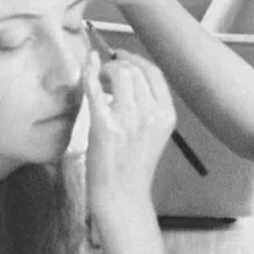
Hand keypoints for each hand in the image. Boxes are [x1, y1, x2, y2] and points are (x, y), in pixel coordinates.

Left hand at [84, 49, 176, 215]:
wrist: (122, 195)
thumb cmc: (134, 165)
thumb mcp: (154, 134)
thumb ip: (149, 106)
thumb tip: (129, 72)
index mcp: (166, 115)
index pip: (154, 73)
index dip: (136, 60)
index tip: (122, 57)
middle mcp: (151, 115)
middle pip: (135, 70)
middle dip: (117, 65)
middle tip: (105, 76)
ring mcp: (128, 120)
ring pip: (118, 73)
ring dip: (105, 70)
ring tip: (98, 82)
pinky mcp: (104, 125)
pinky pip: (94, 87)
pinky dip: (89, 71)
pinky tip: (87, 65)